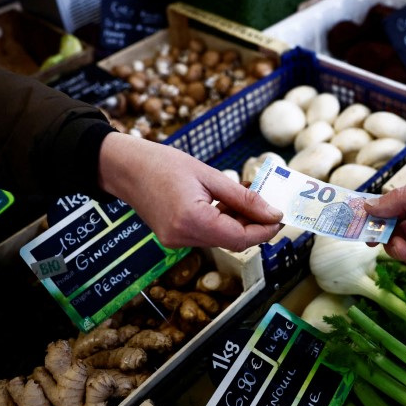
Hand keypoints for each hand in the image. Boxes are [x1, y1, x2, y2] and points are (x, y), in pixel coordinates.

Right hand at [98, 133, 282, 250]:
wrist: (125, 167)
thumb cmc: (163, 163)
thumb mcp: (209, 175)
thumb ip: (243, 198)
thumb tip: (273, 213)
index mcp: (192, 220)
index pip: (240, 238)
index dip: (265, 230)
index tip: (280, 217)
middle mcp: (183, 237)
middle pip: (233, 241)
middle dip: (254, 225)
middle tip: (268, 203)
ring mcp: (176, 241)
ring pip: (221, 239)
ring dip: (239, 222)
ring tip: (245, 197)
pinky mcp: (173, 238)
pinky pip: (207, 235)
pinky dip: (222, 222)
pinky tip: (227, 204)